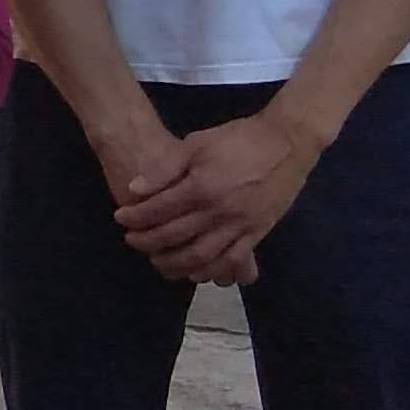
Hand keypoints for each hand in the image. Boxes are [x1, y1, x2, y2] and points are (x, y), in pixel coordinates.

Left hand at [114, 114, 317, 284]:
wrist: (289, 141)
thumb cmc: (239, 138)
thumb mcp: (197, 143)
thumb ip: (164, 169)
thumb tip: (134, 190)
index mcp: (202, 187)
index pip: (158, 211)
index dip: (135, 217)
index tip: (121, 218)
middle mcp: (220, 211)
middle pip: (174, 237)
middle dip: (147, 242)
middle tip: (132, 241)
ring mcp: (241, 225)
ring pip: (200, 257)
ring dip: (174, 264)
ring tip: (157, 260)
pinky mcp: (259, 232)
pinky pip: (231, 260)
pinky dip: (210, 270)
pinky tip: (195, 271)